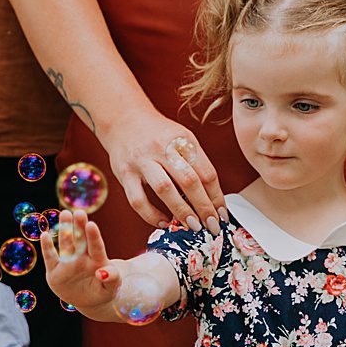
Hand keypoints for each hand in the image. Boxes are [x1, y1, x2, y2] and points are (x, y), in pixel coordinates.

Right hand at [41, 209, 124, 309]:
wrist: (89, 301)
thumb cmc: (103, 291)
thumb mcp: (112, 288)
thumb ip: (112, 279)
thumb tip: (102, 272)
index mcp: (97, 260)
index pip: (96, 247)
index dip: (93, 236)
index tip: (91, 225)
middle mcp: (82, 258)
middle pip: (81, 240)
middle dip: (79, 226)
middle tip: (78, 212)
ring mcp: (68, 263)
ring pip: (66, 244)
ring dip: (65, 230)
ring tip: (65, 214)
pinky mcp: (55, 271)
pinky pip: (50, 257)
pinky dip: (47, 247)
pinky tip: (45, 235)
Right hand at [101, 112, 223, 230]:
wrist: (123, 119)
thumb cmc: (157, 134)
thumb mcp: (182, 139)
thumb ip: (195, 164)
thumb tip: (210, 198)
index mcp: (183, 140)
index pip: (206, 172)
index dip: (217, 197)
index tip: (221, 214)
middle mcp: (163, 148)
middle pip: (189, 181)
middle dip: (203, 207)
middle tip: (212, 226)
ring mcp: (142, 161)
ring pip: (164, 189)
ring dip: (181, 211)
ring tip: (192, 226)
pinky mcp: (124, 173)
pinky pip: (138, 199)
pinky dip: (151, 215)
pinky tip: (163, 222)